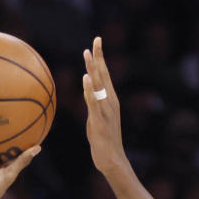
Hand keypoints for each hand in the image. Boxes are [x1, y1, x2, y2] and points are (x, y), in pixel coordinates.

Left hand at [82, 36, 128, 176]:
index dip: (100, 57)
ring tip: (87, 53)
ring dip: (93, 69)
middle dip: (99, 57)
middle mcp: (110, 101)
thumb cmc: (103, 139)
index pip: (104, 74)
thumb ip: (92, 101)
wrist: (112, 159)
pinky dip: (89, 89)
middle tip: (96, 39)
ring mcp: (105, 110)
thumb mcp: (95, 117)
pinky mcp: (99, 120)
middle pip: (104, 75)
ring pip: (99, 86)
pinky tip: (86, 78)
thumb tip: (86, 87)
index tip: (96, 41)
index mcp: (110, 99)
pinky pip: (94, 102)